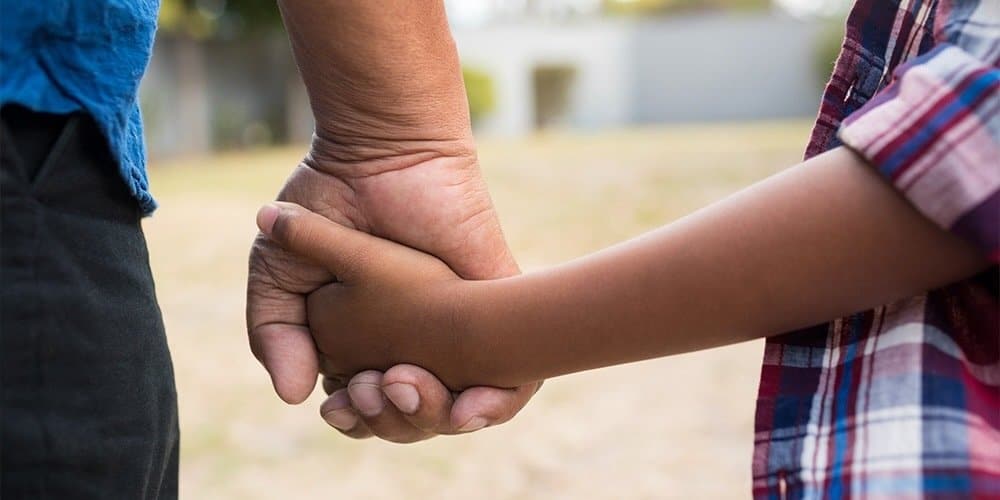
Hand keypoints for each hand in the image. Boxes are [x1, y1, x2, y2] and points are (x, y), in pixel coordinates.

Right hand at [252, 0, 540, 441]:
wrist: (380, 153)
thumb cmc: (327, 203)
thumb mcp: (279, 272)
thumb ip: (274, 333)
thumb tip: (292, 397)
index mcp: (364, 343)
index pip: (366, 411)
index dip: (354, 419)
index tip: (338, 407)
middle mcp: (413, 344)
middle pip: (410, 419)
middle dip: (390, 422)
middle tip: (371, 391)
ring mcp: (457, 331)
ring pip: (455, 410)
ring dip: (429, 418)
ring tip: (400, 384)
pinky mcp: (496, 309)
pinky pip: (513, 382)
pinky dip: (493, 408)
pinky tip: (464, 410)